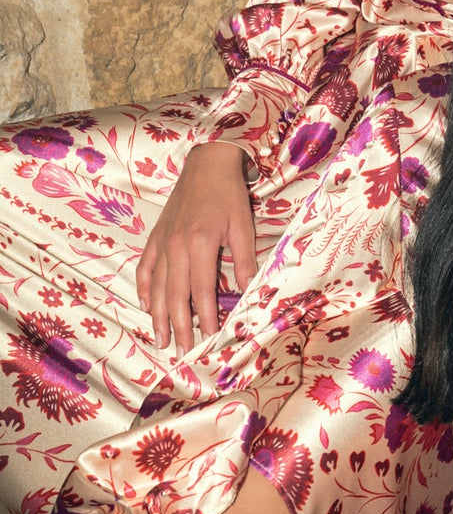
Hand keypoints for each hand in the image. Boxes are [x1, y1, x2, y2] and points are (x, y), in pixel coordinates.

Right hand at [136, 142, 254, 353]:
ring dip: (158, 315)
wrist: (206, 163)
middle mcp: (176, 247)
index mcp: (200, 245)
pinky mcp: (156, 236)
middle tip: (183, 350)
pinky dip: (144, 288)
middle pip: (175, 296)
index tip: (210, 337)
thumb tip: (246, 291)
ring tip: (161, 338)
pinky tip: (146, 305)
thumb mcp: (243, 226)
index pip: (202, 291)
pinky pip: (146, 268)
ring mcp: (162, 243)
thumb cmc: (228, 195)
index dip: (205, 317)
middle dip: (179, 326)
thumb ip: (243, 260)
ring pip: (157, 287)